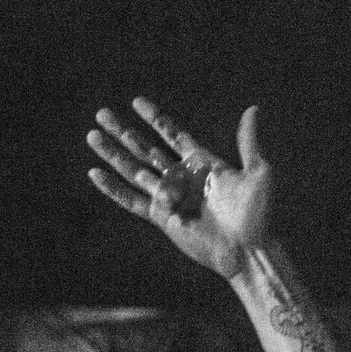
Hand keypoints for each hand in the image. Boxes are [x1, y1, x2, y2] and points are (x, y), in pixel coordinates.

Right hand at [87, 99, 271, 279]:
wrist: (247, 249)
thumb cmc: (258, 215)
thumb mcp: (258, 172)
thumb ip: (248, 141)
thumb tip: (253, 109)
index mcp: (203, 164)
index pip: (172, 135)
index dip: (154, 119)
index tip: (136, 102)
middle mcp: (183, 178)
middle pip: (145, 148)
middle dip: (123, 131)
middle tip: (101, 113)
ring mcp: (170, 197)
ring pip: (133, 170)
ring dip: (112, 153)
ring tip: (92, 135)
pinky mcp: (162, 216)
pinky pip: (132, 200)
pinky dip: (113, 188)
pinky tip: (95, 173)